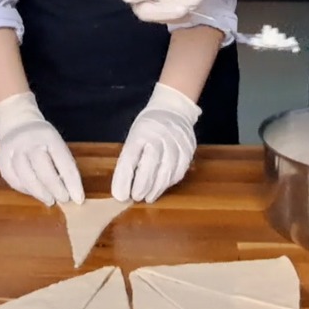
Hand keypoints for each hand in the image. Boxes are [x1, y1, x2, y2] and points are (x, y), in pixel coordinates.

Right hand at [0, 92, 83, 205]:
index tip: (78, 199)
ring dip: (39, 193)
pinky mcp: (1, 159)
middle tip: (63, 200)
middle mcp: (29, 142)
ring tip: (49, 200)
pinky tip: (33, 192)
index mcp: (49, 137)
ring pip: (26, 177)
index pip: (64, 162)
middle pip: (43, 170)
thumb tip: (71, 192)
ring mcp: (13, 150)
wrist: (17, 124)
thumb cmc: (43, 139)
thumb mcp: (57, 144)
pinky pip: (13, 180)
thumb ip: (63, 165)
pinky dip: (25, 189)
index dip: (72, 183)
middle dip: (55, 189)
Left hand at [112, 84, 199, 202]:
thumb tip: (122, 189)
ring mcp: (176, 141)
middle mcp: (159, 136)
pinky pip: (180, 170)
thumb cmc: (148, 129)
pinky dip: (169, 182)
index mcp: (140, 133)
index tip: (120, 195)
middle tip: (136, 197)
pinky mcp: (188, 148)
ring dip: (157, 188)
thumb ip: (129, 161)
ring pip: (167, 170)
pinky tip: (162, 187)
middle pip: (150, 164)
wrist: (173, 110)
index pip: (129, 157)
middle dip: (142, 185)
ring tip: (148, 197)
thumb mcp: (134, 138)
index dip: (124, 178)